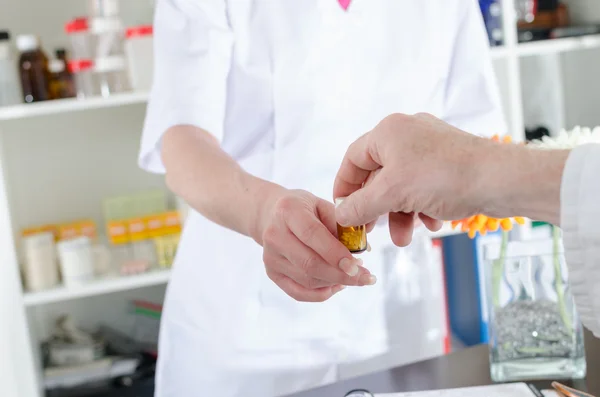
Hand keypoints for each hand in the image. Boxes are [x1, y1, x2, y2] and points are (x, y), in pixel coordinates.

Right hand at [257, 189, 375, 301]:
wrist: (272, 214)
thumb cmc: (304, 209)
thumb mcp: (323, 205)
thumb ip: (342, 224)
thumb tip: (364, 249)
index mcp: (288, 211)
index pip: (312, 235)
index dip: (335, 253)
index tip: (357, 265)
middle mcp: (274, 235)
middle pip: (309, 263)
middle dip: (341, 274)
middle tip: (365, 276)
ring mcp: (270, 257)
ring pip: (307, 280)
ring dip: (335, 282)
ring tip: (354, 276)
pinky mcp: (272, 273)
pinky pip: (299, 292)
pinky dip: (321, 293)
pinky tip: (337, 285)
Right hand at [333, 113, 499, 245]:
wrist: (500, 180)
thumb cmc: (444, 177)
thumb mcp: (392, 194)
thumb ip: (361, 205)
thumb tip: (341, 215)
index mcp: (388, 132)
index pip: (353, 159)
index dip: (344, 187)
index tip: (342, 211)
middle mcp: (407, 134)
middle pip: (378, 176)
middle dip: (377, 209)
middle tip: (371, 230)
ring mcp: (430, 147)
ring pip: (403, 185)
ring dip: (400, 214)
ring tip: (404, 238)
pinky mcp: (448, 162)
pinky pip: (424, 186)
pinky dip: (422, 207)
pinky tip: (431, 223)